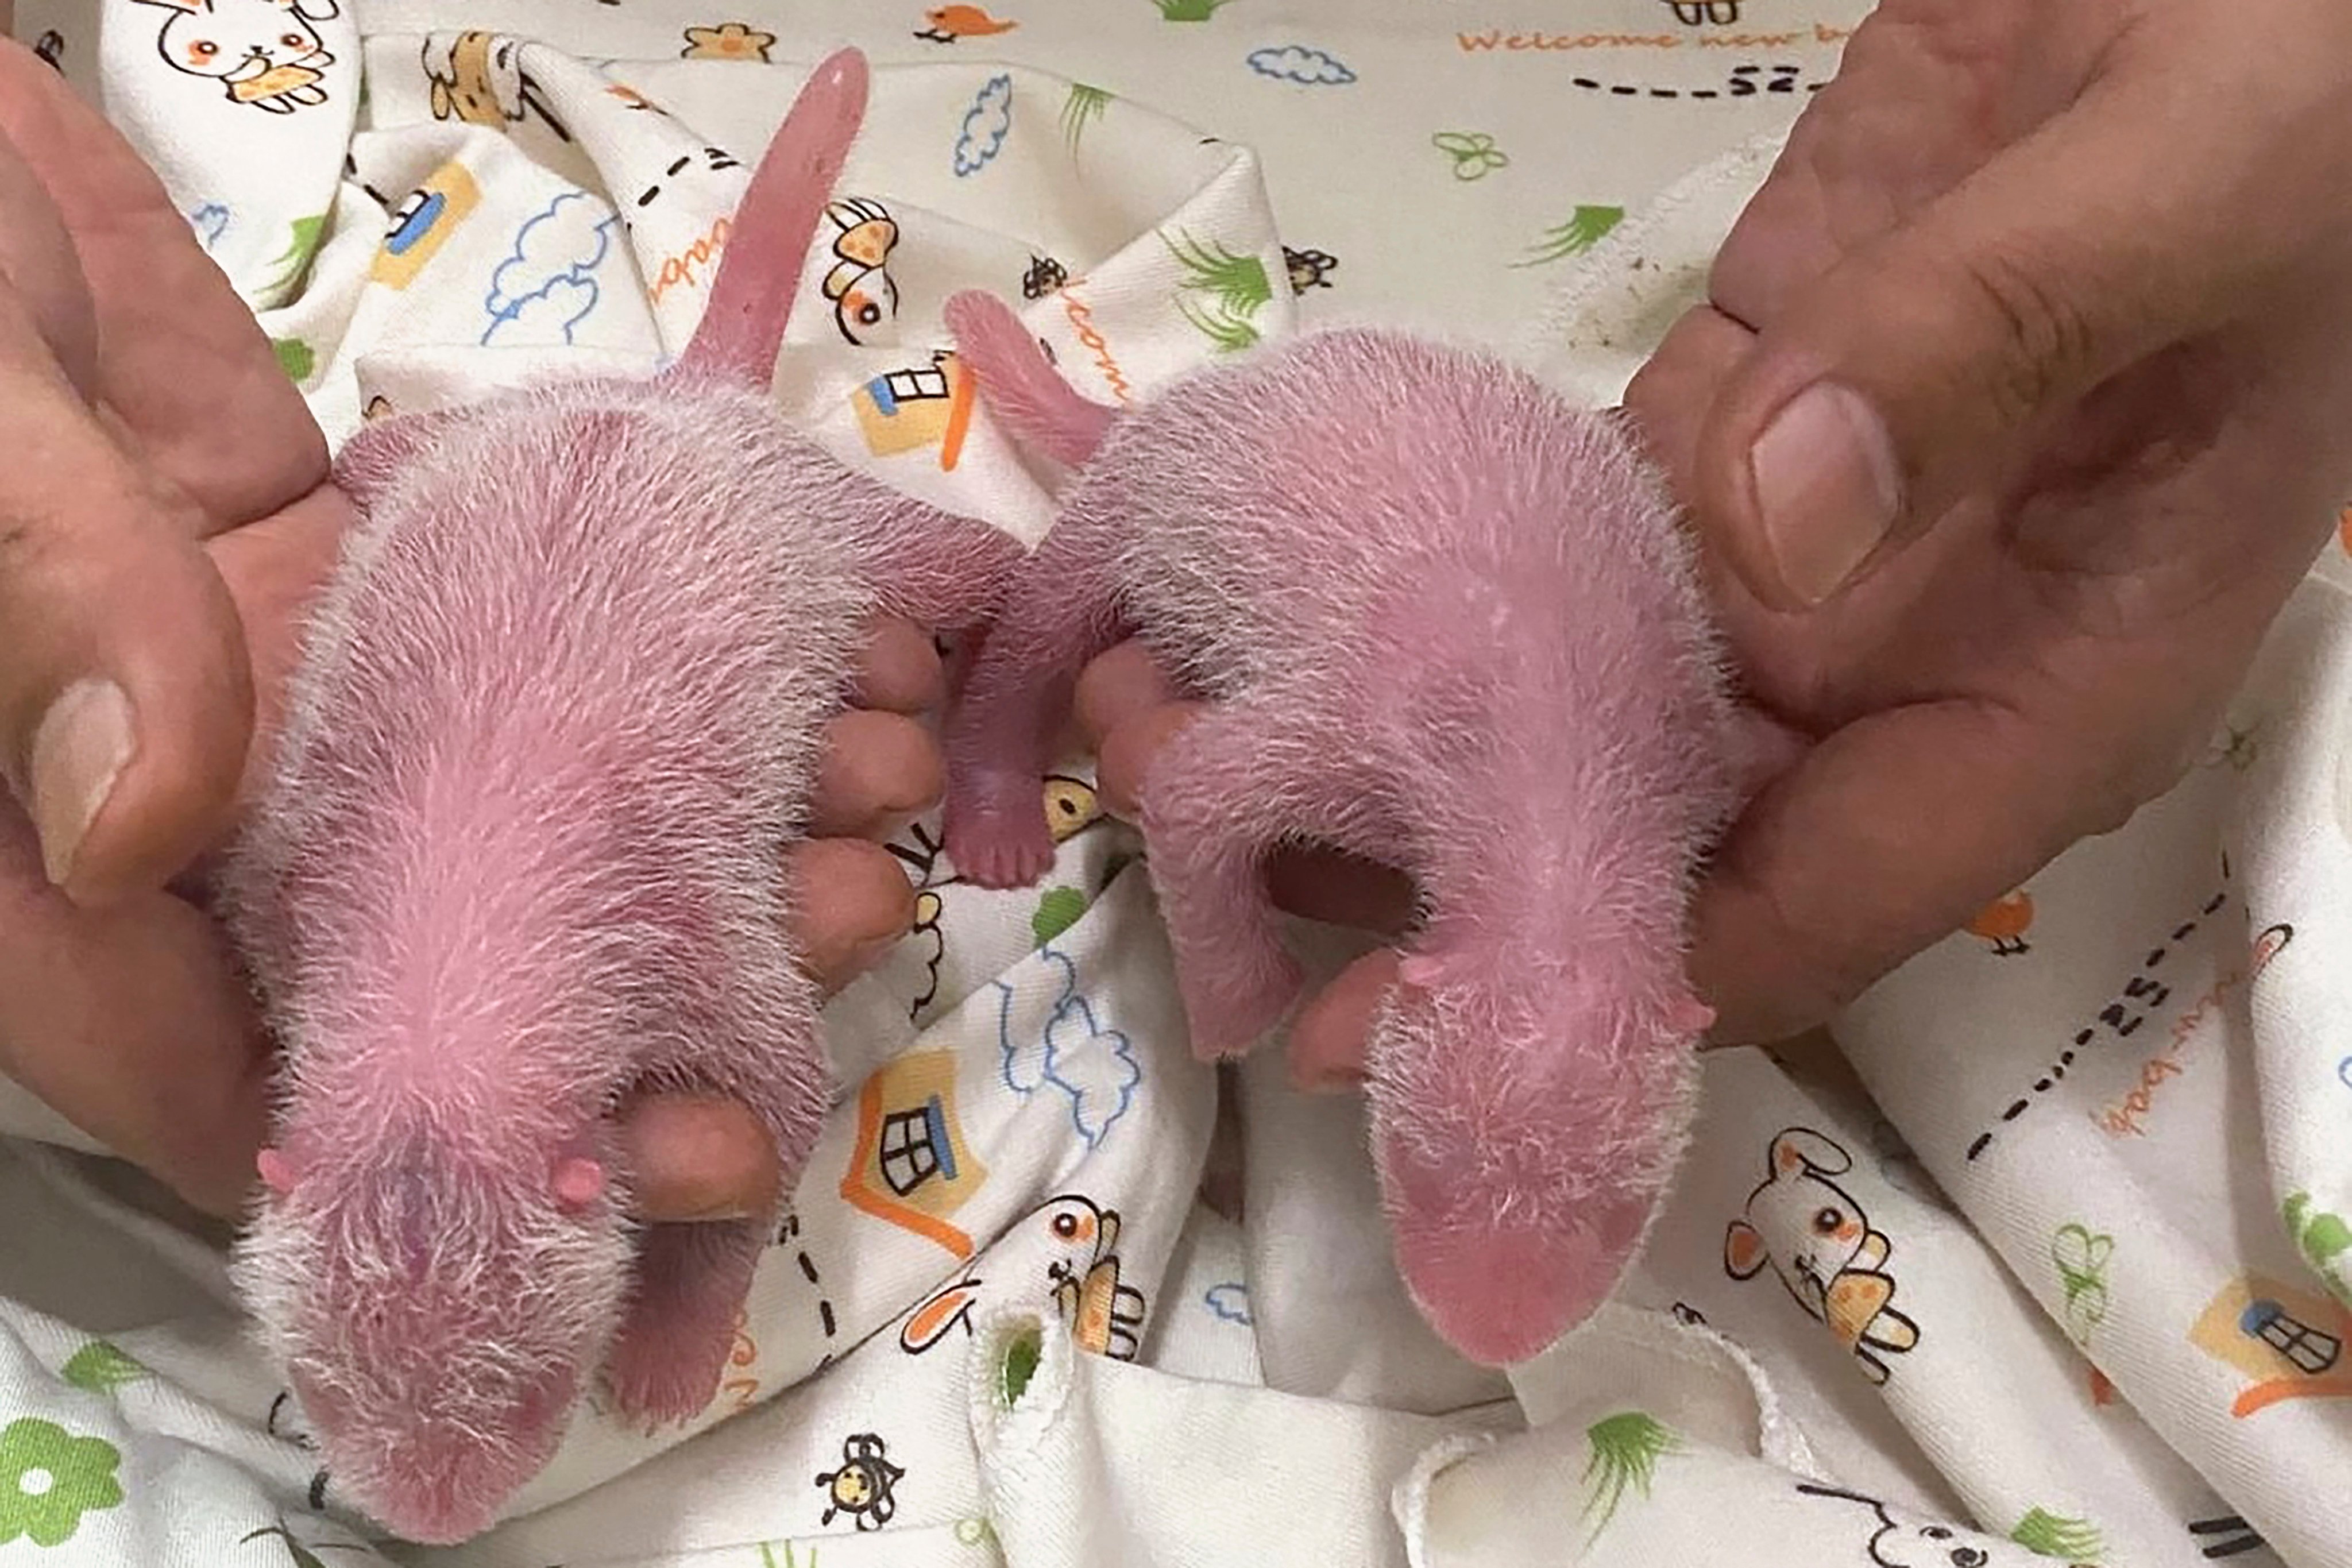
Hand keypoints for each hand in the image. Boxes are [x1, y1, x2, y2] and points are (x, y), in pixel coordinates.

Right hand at [0, 41, 936, 1218]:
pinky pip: (559, 671)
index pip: (229, 1078)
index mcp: (45, 858)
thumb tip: (143, 821)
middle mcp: (192, 817)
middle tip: (842, 922)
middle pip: (440, 973)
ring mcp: (304, 703)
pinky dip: (701, 677)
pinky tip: (835, 661)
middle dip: (661, 990)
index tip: (647, 1159)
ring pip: (533, 824)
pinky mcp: (381, 597)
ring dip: (728, 822)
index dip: (439, 1153)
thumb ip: (47, 618)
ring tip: (878, 776)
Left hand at [1079, 0, 2351, 1067]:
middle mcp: (1901, 658)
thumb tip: (1773, 528)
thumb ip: (1995, 345)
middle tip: (1207, 868)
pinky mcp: (1723, 422)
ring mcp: (1799, 545)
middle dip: (1444, 878)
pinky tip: (1276, 603)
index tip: (1398, 1028)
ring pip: (1576, 700)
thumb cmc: (2292, 85)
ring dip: (1394, 739)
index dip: (1608, 988)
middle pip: (1650, 837)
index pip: (1814, 910)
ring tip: (1184, 743)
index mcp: (2050, 684)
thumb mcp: (2189, 197)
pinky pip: (1559, 541)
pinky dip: (1426, 578)